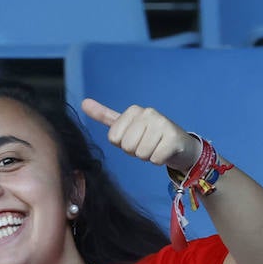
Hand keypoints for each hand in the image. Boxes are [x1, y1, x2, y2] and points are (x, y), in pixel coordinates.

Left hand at [81, 98, 200, 171]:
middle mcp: (148, 113)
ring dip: (148, 156)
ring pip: (141, 154)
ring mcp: (162, 123)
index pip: (114, 138)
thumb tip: (83, 103)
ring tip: (156, 147)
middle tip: (147, 144)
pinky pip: (155, 159)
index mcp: (134, 110)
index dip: (123, 144)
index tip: (136, 138)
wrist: (179, 145)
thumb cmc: (149, 136)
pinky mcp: (173, 137)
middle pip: (127, 147)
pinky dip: (159, 160)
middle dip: (136, 151)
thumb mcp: (126, 125)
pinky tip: (165, 152)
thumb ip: (105, 116)